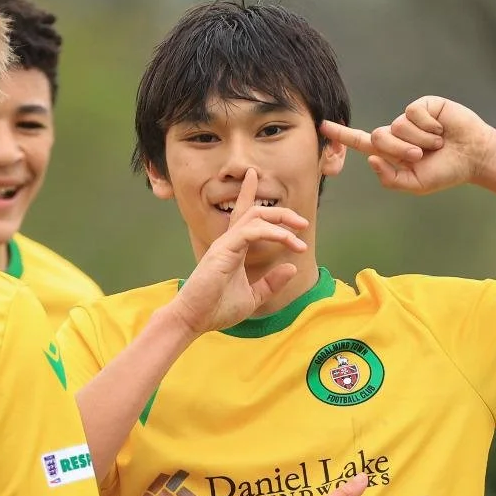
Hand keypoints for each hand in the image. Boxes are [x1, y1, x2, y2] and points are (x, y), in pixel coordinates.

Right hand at [168, 168, 307, 335]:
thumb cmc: (216, 309)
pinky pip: (251, 230)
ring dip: (281, 219)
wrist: (193, 320)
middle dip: (280, 212)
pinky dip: (273, 232)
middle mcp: (228, 242)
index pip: (242, 215)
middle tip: (302, 223)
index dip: (248, 194)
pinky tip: (288, 240)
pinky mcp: (224, 250)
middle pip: (254, 212)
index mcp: (232, 249)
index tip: (253, 176)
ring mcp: (225, 244)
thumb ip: (271, 283)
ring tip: (300, 230)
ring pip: (255, 216)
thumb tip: (291, 267)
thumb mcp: (252, 297)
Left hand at [321, 97, 495, 194]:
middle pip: (378, 137)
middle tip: (422, 155)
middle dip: (400, 150)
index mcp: (391, 152)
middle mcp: (396, 133)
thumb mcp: (415, 184)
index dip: (342, 135)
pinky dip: (428, 125)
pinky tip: (441, 128)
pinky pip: (413, 113)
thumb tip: (372, 160)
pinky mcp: (423, 105)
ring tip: (437, 143)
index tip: (322, 126)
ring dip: (419, 139)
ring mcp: (409, 118)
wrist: (474, 156)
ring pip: (397, 126)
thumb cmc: (445, 172)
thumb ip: (391, 179)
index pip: (361, 142)